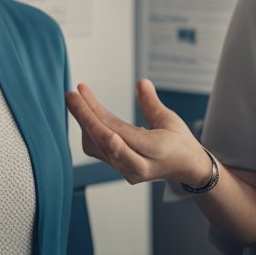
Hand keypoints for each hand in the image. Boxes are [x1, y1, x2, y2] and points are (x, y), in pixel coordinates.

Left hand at [65, 79, 210, 185]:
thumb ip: (153, 104)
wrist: (184, 168)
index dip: (95, 111)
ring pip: (96, 147)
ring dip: (84, 124)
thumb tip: (141, 83)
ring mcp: (127, 171)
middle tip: (71, 96)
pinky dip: (89, 133)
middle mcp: (137, 166)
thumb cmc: (179, 143)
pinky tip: (86, 116)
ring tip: (77, 101)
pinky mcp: (120, 170)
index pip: (116, 130)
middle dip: (83, 116)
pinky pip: (98, 152)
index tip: (82, 92)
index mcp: (154, 151)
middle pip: (102, 140)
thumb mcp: (171, 120)